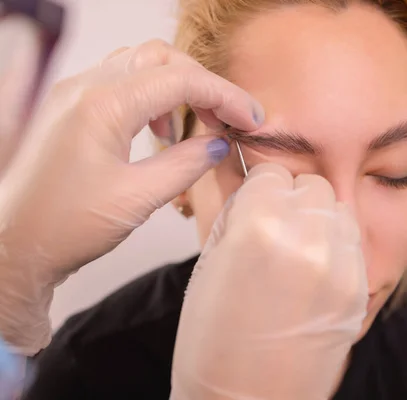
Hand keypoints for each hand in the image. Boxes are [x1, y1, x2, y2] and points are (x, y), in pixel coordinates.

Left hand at [0, 39, 263, 355]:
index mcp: (102, 106)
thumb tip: (218, 143)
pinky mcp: (70, 109)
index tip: (251, 119)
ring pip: (140, 65)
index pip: (181, 80)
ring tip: (194, 126)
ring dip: (177, 88)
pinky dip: (151, 97)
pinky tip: (158, 131)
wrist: (11, 246)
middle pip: (162, 58)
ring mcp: (73, 95)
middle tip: (228, 120)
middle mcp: (85, 88)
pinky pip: (120, 83)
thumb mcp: (137, 199)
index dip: (225, 96)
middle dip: (203, 84)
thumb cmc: (65, 227)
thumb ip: (185, 164)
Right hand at [171, 163, 368, 399]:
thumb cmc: (213, 343)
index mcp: (258, 228)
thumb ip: (236, 213)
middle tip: (274, 228)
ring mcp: (340, 265)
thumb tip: (253, 184)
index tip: (253, 205)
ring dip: (317, 219)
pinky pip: (352, 242)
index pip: (270, 173)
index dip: (258, 189)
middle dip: (290, 199)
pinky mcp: (359, 289)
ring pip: (337, 208)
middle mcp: (306, 239)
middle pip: (310, 185)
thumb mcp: (209, 265)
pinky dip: (334, 246)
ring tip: (296, 250)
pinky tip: (313, 272)